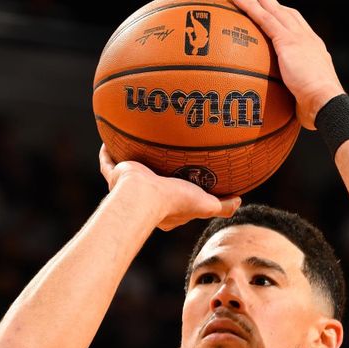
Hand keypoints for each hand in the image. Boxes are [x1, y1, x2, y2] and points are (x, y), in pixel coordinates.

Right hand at [99, 145, 240, 230]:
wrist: (144, 197)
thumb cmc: (174, 202)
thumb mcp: (206, 204)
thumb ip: (222, 205)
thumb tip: (239, 200)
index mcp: (164, 208)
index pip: (172, 198)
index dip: (178, 190)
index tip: (185, 179)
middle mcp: (145, 197)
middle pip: (150, 182)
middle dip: (154, 173)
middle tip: (161, 159)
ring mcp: (127, 186)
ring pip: (128, 171)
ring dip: (131, 161)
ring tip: (136, 145)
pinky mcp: (116, 174)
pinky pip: (108, 161)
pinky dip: (108, 152)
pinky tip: (110, 138)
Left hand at [230, 0, 343, 128]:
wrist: (325, 101)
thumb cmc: (318, 108)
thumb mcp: (308, 97)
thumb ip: (297, 96)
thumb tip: (291, 109)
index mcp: (314, 49)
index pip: (299, 28)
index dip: (287, 19)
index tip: (276, 16)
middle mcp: (308, 38)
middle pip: (287, 14)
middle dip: (272, 5)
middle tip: (258, 0)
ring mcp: (298, 37)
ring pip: (273, 11)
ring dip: (257, 1)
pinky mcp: (288, 41)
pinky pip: (264, 19)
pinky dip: (250, 8)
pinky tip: (236, 1)